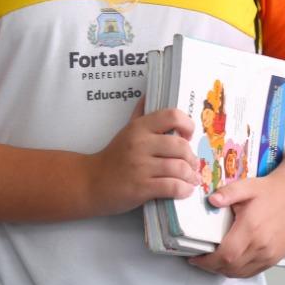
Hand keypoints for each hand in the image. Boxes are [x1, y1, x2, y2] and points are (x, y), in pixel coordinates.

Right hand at [86, 101, 197, 215]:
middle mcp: (140, 144)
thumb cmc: (113, 156)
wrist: (90, 182)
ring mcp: (140, 166)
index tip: (188, 136)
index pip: (172, 116)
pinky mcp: (141, 187)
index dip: (187, 124)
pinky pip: (172, 187)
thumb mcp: (125, 131)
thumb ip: (139, 114)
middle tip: (193, 165)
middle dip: (192, 158)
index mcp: (139, 127)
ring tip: (191, 179)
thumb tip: (149, 94)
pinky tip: (184, 190)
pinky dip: (184, 190)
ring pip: (179, 168)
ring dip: (190, 176)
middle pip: (180, 146)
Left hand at [187, 175, 284, 277]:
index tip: (195, 258)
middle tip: (200, 260)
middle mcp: (261, 245)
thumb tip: (212, 200)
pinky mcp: (275, 258)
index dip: (208, 261)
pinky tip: (230, 263)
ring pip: (241, 273)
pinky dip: (238, 271)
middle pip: (231, 268)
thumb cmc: (270, 192)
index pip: (226, 255)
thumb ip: (228, 193)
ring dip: (224, 271)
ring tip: (212, 262)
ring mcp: (270, 255)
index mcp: (251, 228)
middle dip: (212, 267)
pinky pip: (253, 272)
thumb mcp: (247, 186)